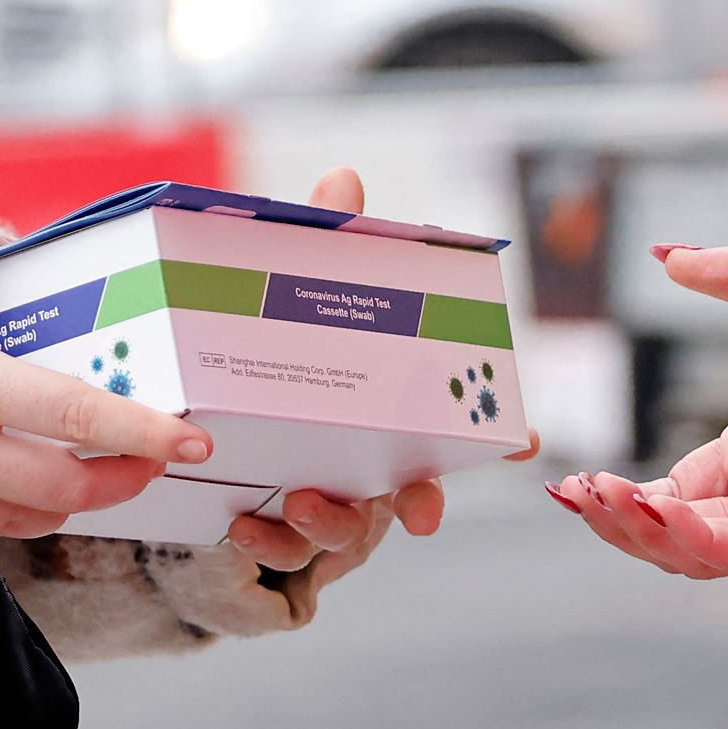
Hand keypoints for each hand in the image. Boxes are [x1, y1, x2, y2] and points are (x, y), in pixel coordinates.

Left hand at [223, 165, 479, 583]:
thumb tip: (343, 179)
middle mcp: (370, 460)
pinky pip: (278, 549)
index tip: (525, 439)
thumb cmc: (281, 344)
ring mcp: (326, 497)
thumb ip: (327, 245)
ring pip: (346, 530)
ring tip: (295, 503)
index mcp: (392, 409)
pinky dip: (264, 543)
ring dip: (330, 525)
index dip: (501, 433)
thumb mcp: (298, 290)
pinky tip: (238, 524)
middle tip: (420, 511)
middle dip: (424, 503)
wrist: (202, 407)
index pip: (459, 422)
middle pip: (412, 493)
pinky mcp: (274, 523)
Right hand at [550, 240, 727, 582]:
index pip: (680, 493)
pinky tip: (645, 506)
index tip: (584, 480)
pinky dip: (683, 536)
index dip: (629, 494)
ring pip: (689, 551)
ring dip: (634, 530)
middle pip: (671, 531)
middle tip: (571, 492)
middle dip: (615, 518)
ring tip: (590, 497)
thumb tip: (666, 254)